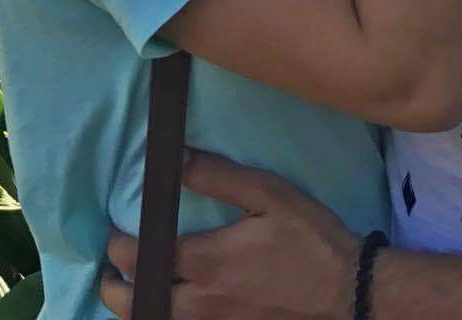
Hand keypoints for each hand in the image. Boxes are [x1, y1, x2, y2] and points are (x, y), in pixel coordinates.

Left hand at [101, 151, 356, 319]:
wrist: (349, 293)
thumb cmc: (309, 239)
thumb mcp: (267, 194)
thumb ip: (217, 176)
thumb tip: (175, 159)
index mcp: (206, 262)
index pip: (140, 257)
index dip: (117, 246)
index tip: (113, 233)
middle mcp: (201, 303)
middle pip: (137, 303)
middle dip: (115, 287)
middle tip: (112, 271)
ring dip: (138, 309)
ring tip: (134, 291)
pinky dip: (169, 319)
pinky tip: (173, 307)